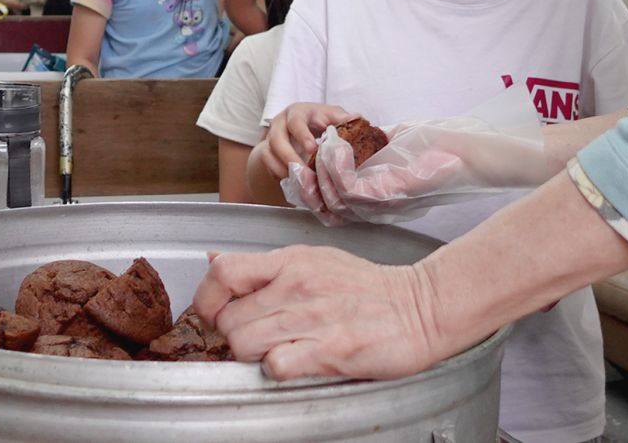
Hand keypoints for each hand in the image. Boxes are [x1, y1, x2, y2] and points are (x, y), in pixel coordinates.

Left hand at [193, 247, 440, 380]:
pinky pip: (276, 366)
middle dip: (234, 335)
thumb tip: (214, 258)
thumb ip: (263, 266)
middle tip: (257, 338)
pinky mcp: (329, 350)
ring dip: (254, 355)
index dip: (207, 298)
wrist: (420, 307)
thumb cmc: (366, 288)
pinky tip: (296, 361)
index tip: (215, 313)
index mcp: (290, 261)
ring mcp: (312, 318)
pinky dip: (278, 370)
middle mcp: (296, 285)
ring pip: (244, 344)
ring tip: (278, 349)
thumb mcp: (312, 259)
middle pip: (228, 319)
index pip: (223, 272)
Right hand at [263, 103, 353, 177]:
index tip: (312, 149)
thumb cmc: (318, 121)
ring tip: (301, 181)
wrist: (297, 129)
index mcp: (298, 113)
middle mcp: (280, 124)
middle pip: (276, 139)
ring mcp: (271, 138)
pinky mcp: (266, 152)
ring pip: (269, 154)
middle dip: (289, 156)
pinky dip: (279, 175)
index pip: (296, 121)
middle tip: (304, 171)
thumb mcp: (331, 116)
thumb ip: (342, 118)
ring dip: (284, 169)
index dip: (302, 135)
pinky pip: (268, 166)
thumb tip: (357, 118)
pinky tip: (294, 183)